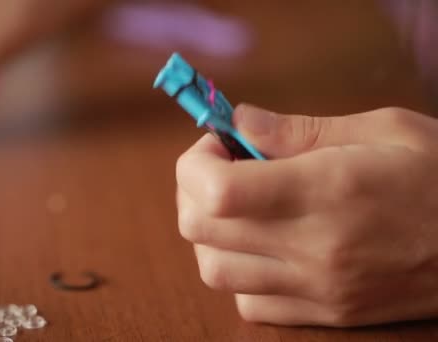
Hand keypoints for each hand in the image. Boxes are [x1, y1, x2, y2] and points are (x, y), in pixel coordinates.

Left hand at [176, 104, 437, 326]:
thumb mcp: (384, 129)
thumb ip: (300, 128)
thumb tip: (239, 121)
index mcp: (327, 190)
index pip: (219, 191)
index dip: (195, 165)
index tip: (213, 146)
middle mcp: (315, 246)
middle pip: (201, 229)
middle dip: (191, 191)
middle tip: (220, 168)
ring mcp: (318, 288)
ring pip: (214, 271)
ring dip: (209, 234)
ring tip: (237, 208)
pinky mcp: (327, 313)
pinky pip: (249, 303)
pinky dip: (238, 274)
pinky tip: (263, 248)